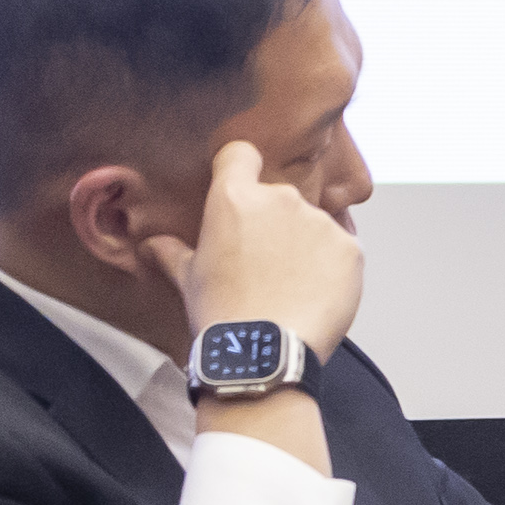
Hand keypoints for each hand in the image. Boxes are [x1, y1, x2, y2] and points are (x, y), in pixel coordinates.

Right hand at [160, 139, 363, 359]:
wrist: (264, 351)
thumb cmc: (221, 312)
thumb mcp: (186, 278)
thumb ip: (170, 252)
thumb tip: (152, 244)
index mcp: (234, 197)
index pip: (239, 154)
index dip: (239, 166)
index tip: (240, 181)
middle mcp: (281, 199)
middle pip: (279, 194)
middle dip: (273, 219)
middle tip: (263, 259)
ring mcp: (320, 221)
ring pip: (313, 222)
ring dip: (305, 242)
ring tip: (289, 282)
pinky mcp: (351, 246)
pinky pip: (342, 246)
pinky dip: (332, 263)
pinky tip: (315, 290)